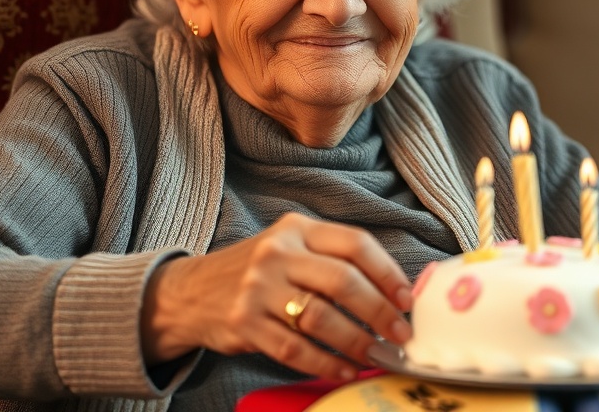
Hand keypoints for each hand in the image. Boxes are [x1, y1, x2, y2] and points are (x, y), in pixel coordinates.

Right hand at [139, 212, 412, 379]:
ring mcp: (258, 288)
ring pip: (321, 318)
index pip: (354, 244)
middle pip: (342, 281)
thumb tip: (392, 291)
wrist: (191, 292)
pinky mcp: (244, 322)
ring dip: (356, 342)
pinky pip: (295, 349)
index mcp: (297, 228)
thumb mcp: (289, 247)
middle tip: (400, 334)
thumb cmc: (256, 271)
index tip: (407, 299)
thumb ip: (332, 260)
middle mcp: (277, 253)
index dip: (387, 273)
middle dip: (379, 311)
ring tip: (378, 355)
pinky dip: (325, 363)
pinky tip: (343, 370)